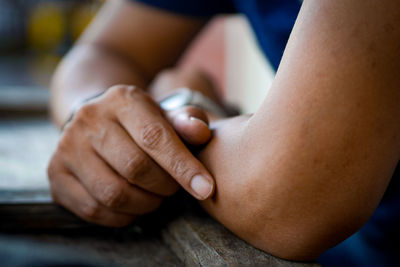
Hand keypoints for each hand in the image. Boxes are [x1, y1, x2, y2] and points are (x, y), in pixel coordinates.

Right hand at [48, 85, 213, 226]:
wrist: (96, 121)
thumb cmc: (140, 123)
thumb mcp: (165, 115)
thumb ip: (187, 122)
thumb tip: (201, 132)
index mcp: (121, 100)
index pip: (155, 138)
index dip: (183, 167)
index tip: (206, 190)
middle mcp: (89, 120)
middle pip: (135, 168)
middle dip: (164, 187)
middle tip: (173, 188)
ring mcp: (67, 148)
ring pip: (114, 194)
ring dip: (145, 204)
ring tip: (155, 196)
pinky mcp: (56, 175)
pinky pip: (94, 210)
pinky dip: (123, 216)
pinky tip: (135, 206)